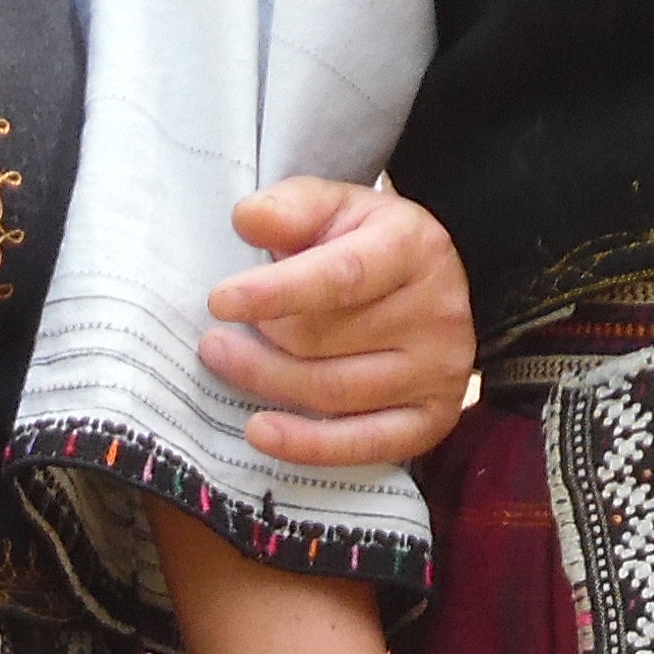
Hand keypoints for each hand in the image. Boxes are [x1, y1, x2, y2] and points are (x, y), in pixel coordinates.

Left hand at [202, 177, 476, 467]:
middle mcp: (437, 312)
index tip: (220, 302)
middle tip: (214, 341)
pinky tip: (261, 432)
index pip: (340, 276)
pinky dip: (307, 445)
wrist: (432, 290)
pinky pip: (363, 445)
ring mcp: (439, 372)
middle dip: (261, 341)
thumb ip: (292, 208)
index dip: (276, 292)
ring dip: (268, 383)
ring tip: (225, 364)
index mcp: (415, 248)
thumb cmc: (368, 245)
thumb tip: (246, 219)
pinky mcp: (432, 421)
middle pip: (326, 340)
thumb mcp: (336, 209)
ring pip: (334, 392)